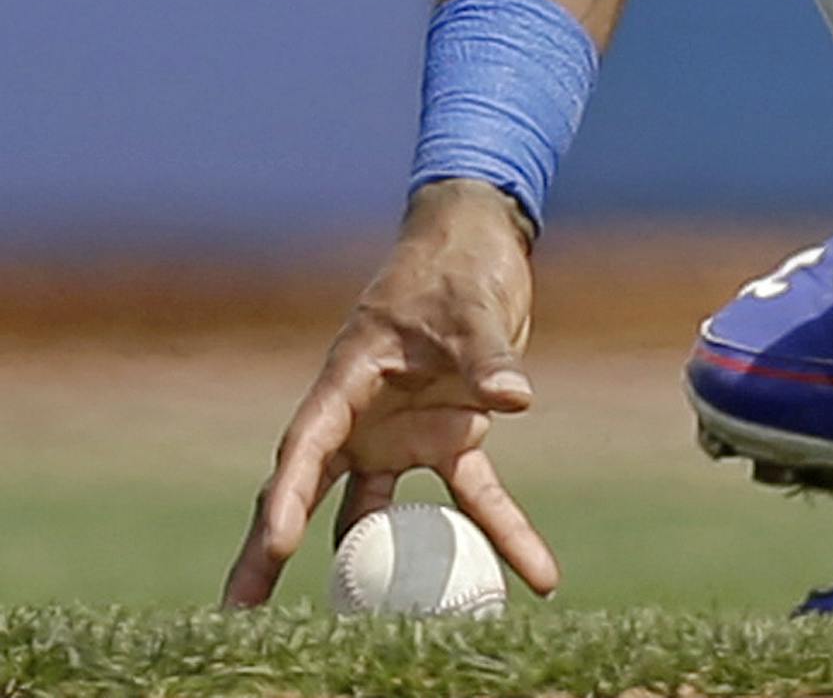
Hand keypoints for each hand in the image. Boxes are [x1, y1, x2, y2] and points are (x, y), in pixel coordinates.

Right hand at [221, 180, 557, 606]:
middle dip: (272, 551)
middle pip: (310, 492)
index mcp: (350, 377)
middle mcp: (364, 417)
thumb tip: (515, 398)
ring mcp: (401, 435)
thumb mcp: (472, 305)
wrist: (478, 248)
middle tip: (239, 613)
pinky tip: (540, 576)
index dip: (290, 496)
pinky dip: (503, 534)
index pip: (309, 442)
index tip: (275, 544)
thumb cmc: (458, 268)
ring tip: (358, 636)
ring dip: (371, 572)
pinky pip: (474, 499)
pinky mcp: (451, 439)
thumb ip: (489, 355)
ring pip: (373, 514)